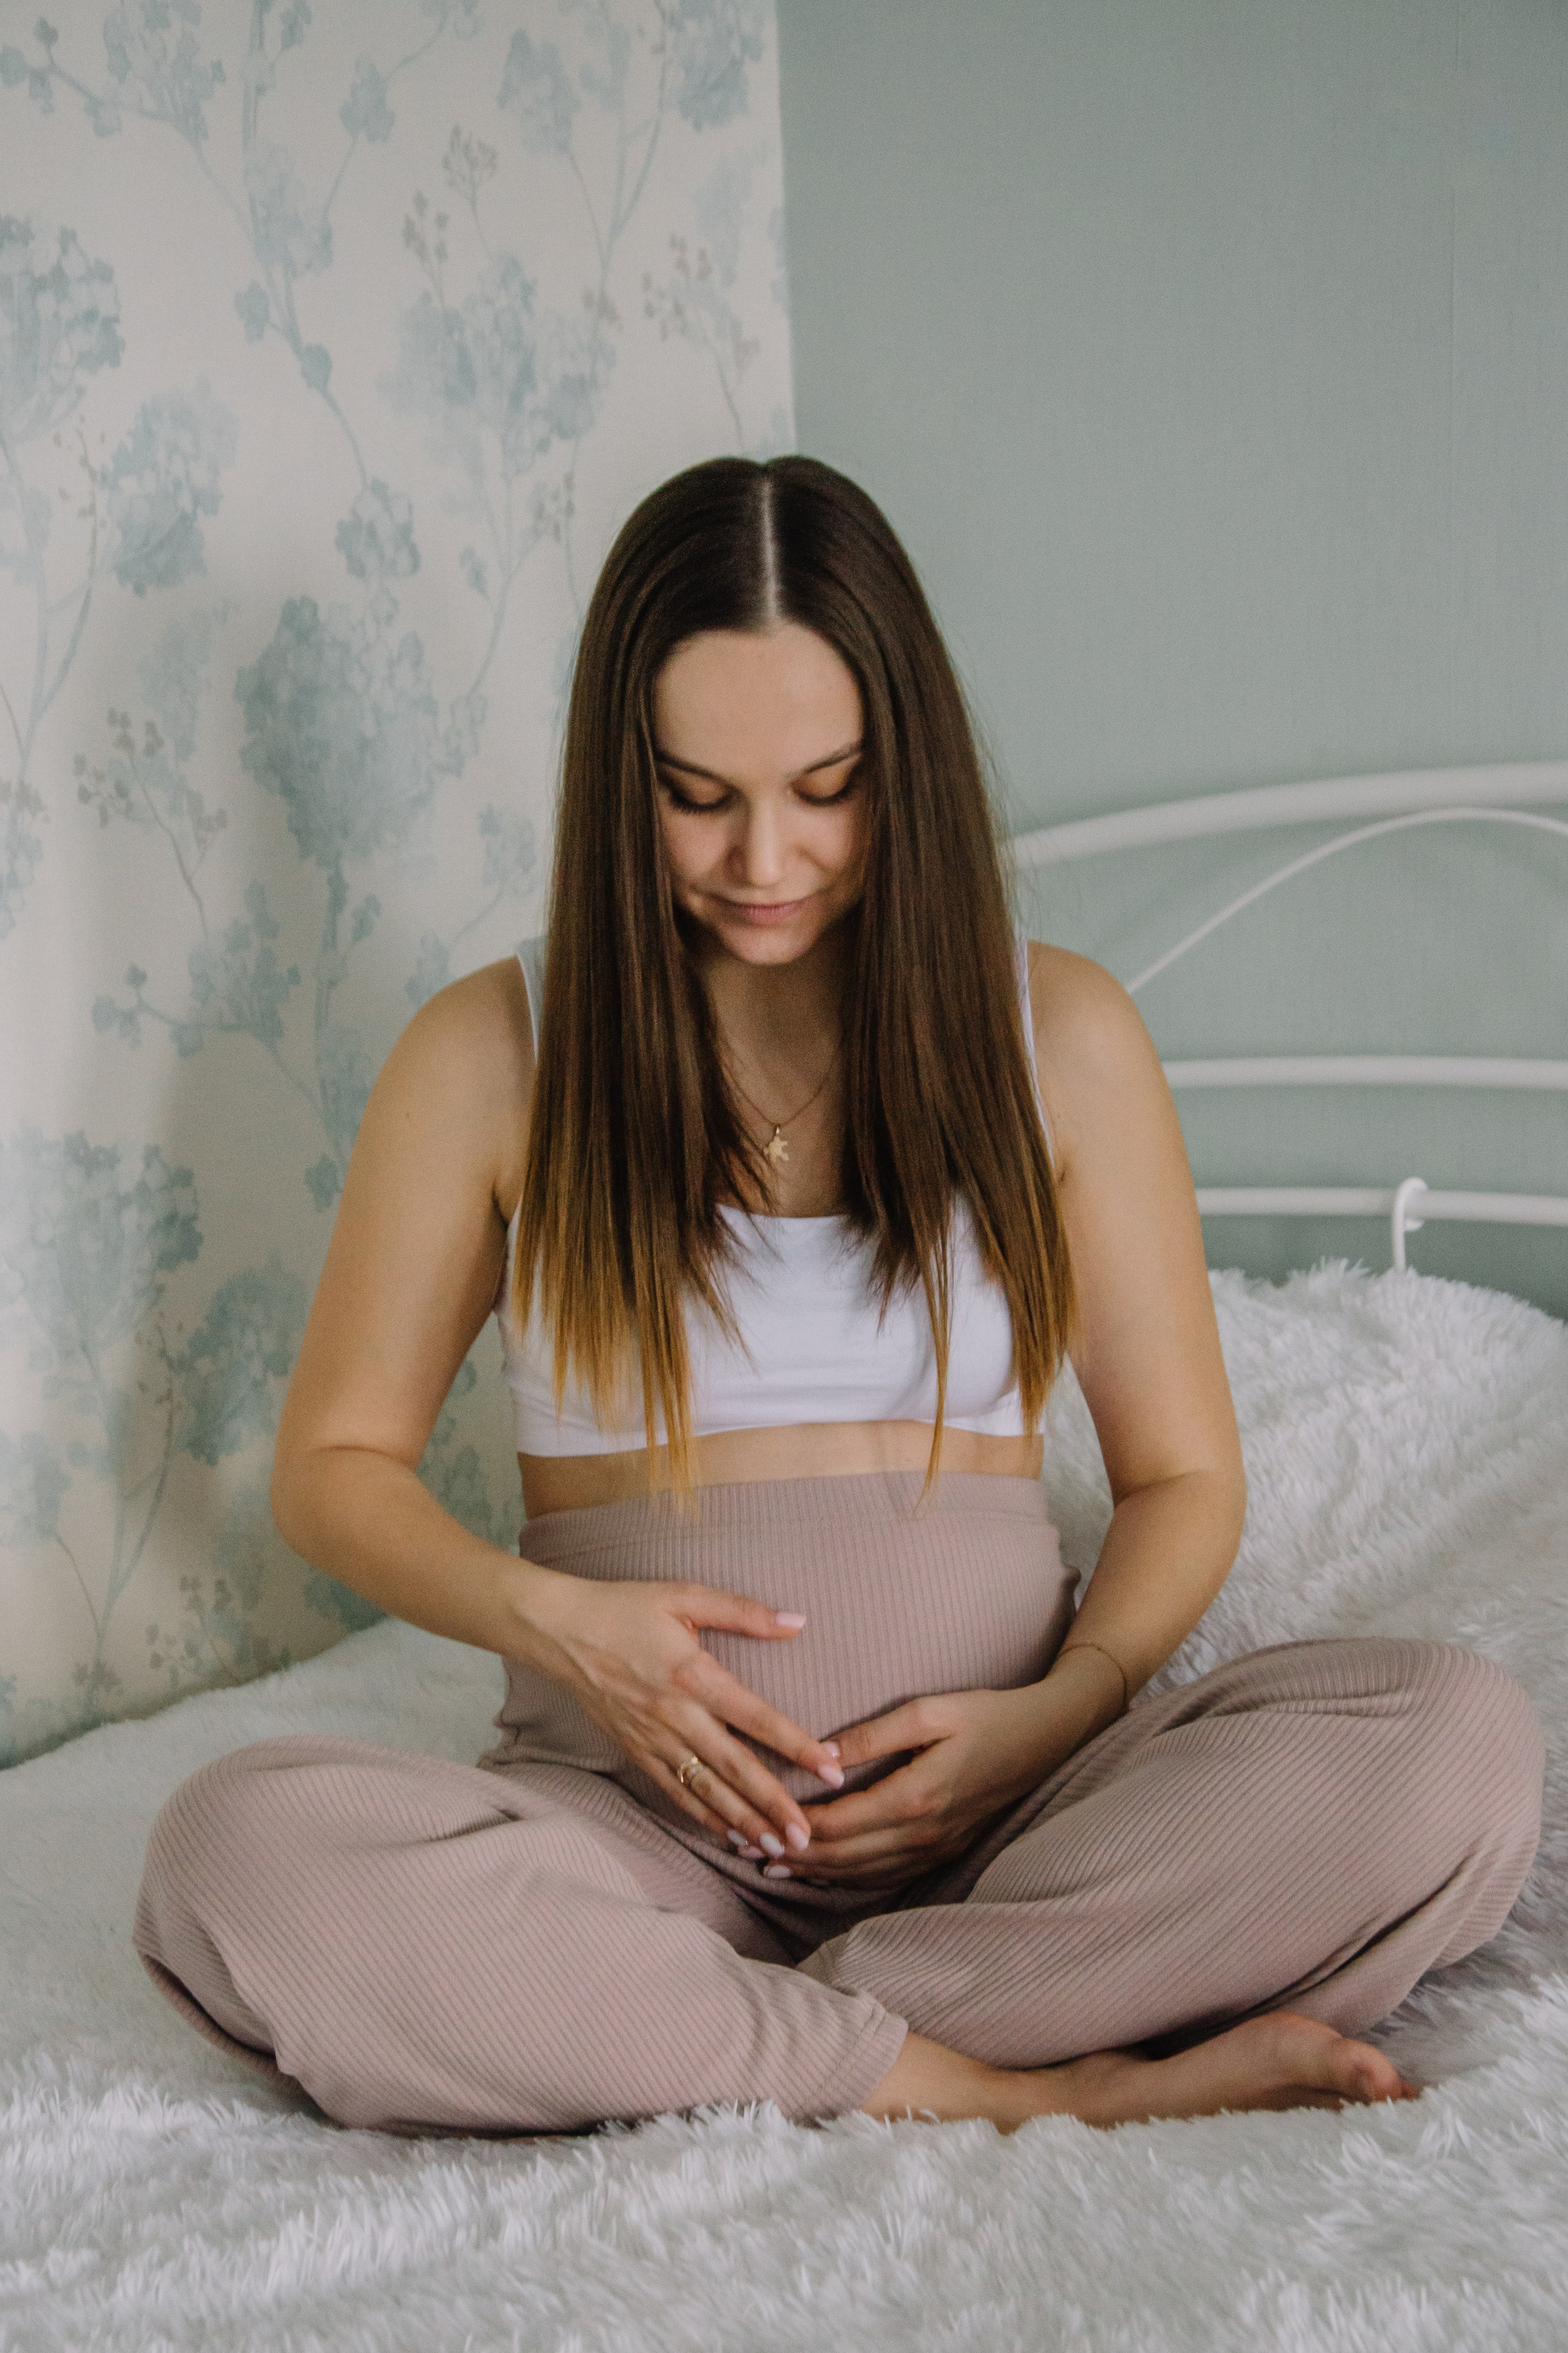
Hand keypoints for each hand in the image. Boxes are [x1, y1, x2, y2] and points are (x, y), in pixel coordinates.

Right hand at [520, 1572, 844, 1855]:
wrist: (559, 1632)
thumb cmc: (625, 1608)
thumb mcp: (685, 1595)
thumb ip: (743, 1612)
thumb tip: (797, 1620)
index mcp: (693, 1675)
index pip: (757, 1718)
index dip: (797, 1745)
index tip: (832, 1769)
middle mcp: (675, 1715)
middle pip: (734, 1768)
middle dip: (774, 1804)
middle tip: (808, 1835)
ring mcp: (654, 1739)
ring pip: (706, 1790)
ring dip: (743, 1821)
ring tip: (777, 1848)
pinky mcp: (637, 1752)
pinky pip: (675, 1793)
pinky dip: (704, 1818)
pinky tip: (729, 1836)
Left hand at [777, 1675, 1104, 1888]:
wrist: (1045, 1738)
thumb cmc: (986, 1713)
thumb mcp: (929, 1711)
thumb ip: (872, 1736)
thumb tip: (820, 1756)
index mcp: (915, 1798)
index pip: (837, 1824)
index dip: (791, 1827)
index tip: (752, 1821)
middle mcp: (923, 1834)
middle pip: (842, 1857)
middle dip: (791, 1854)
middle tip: (744, 1846)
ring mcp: (936, 1848)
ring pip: (861, 1873)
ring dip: (814, 1870)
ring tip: (770, 1863)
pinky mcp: (944, 1849)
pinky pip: (886, 1874)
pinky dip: (848, 1876)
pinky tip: (823, 1870)